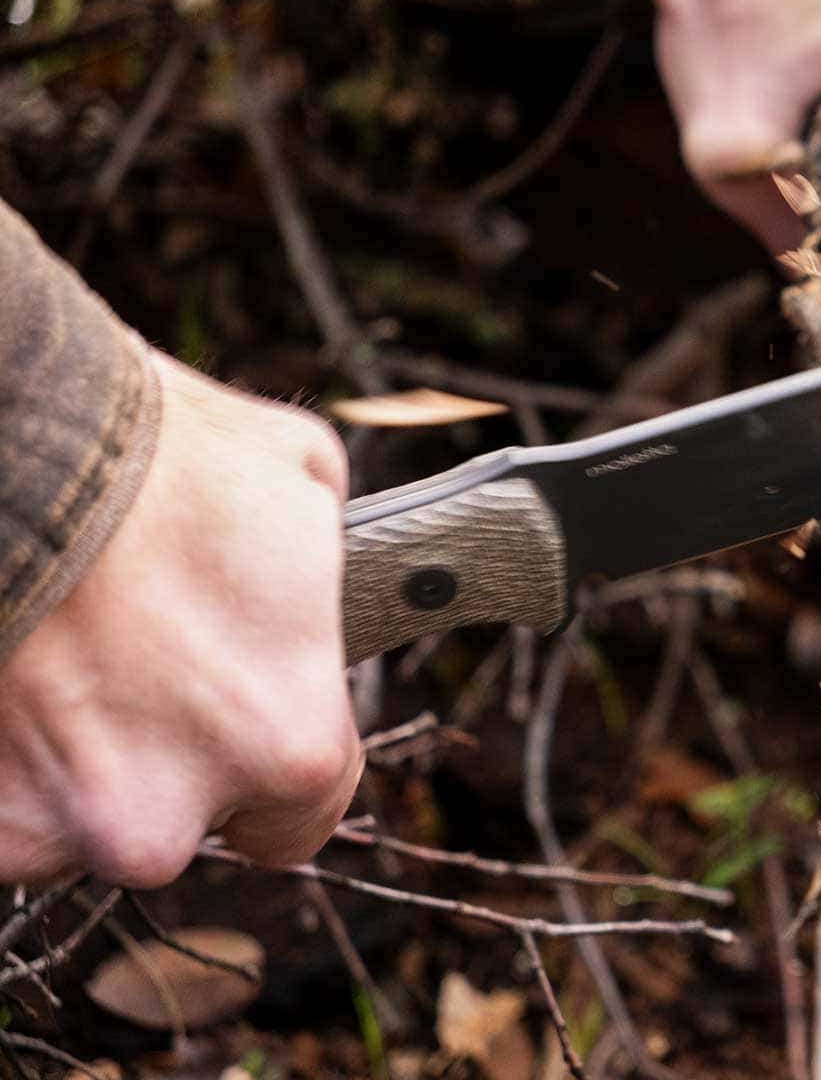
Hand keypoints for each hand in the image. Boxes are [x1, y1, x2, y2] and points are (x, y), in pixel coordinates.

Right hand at [0, 352, 361, 887]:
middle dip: (169, 757)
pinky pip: (1, 804)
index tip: (252, 720)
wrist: (8, 452)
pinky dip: (4, 752)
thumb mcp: (300, 480)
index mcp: (290, 748)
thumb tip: (322, 578)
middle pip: (185, 820)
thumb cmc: (154, 459)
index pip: (306, 809)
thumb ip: (327, 569)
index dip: (277, 758)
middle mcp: (171, 816)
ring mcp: (54, 829)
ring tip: (66, 653)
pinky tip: (18, 667)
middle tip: (140, 662)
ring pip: (82, 815)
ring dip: (79, 757)